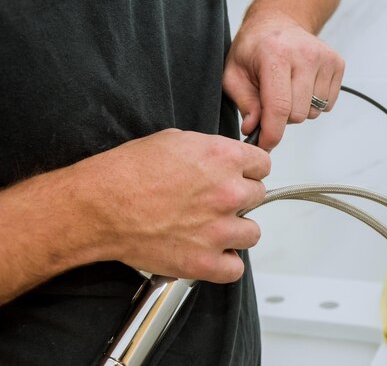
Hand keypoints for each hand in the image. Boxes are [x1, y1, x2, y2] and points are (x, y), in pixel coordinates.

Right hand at [77, 129, 269, 283]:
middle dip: (239, 198)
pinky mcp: (204, 262)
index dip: (250, 170)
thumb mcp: (176, 140)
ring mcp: (219, 230)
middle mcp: (228, 192)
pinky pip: (235, 268)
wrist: (99, 206)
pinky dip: (225, 263)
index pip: (263, 164)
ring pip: (252, 232)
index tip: (241, 176)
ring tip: (211, 228)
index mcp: (224, 158)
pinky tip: (210, 252)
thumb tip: (226, 160)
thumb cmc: (128, 171)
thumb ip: (211, 150)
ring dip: (236, 230)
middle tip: (215, 201)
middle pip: (259, 196)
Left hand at [223, 11, 344, 150]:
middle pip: (298, 114)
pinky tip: (301, 86)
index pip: (279, 106)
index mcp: (275, 54)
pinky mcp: (337, 64)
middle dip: (282, 118)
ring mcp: (325, 58)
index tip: (266, 145)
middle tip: (271, 100)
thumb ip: (243, 103)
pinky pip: (327, 104)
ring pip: (313, 112)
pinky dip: (313, 103)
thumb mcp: (234, 73)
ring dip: (298, 110)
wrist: (278, 21)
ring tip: (287, 89)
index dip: (272, 133)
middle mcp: (304, 54)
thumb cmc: (254, 49)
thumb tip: (253, 128)